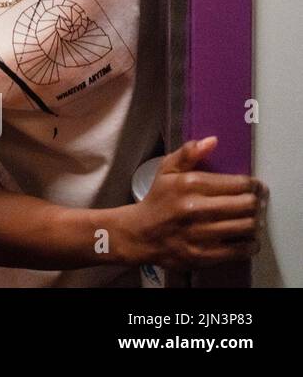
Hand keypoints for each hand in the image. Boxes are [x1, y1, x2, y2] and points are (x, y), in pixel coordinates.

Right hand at [121, 136, 266, 268]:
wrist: (141, 234)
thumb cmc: (158, 200)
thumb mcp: (166, 171)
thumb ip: (188, 154)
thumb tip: (212, 141)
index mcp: (190, 185)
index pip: (239, 183)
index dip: (253, 185)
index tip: (255, 187)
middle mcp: (197, 208)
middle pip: (247, 205)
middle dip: (256, 202)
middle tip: (255, 202)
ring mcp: (201, 233)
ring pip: (247, 226)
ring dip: (254, 222)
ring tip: (251, 219)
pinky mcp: (205, 254)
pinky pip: (241, 249)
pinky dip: (250, 244)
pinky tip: (245, 238)